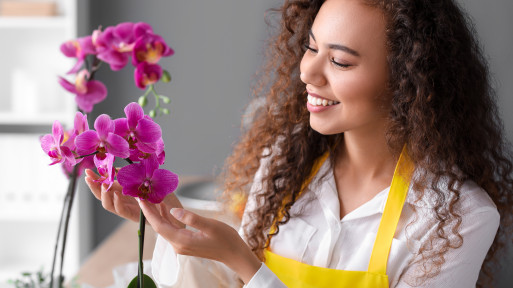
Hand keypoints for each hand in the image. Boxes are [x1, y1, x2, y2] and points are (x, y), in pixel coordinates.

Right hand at [84, 169, 183, 227]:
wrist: (177, 209)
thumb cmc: (164, 193)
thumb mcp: (148, 180)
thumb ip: (132, 176)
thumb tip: (116, 169)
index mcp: (125, 192)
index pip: (106, 186)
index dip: (97, 180)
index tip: (90, 171)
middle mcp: (125, 201)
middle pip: (103, 196)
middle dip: (94, 187)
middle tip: (88, 176)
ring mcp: (130, 209)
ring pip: (109, 205)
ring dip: (103, 195)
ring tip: (102, 185)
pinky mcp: (136, 216)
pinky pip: (123, 212)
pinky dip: (118, 203)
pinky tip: (116, 194)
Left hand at [138, 200, 261, 283]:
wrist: (234, 254)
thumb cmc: (226, 239)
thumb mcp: (210, 225)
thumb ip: (191, 218)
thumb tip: (173, 211)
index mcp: (182, 241)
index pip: (159, 226)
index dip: (149, 212)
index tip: (141, 199)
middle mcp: (178, 245)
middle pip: (159, 227)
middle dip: (150, 211)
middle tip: (142, 194)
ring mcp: (181, 245)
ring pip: (165, 228)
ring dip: (158, 214)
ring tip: (151, 198)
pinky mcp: (185, 243)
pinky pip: (172, 230)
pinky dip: (167, 218)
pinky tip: (165, 208)